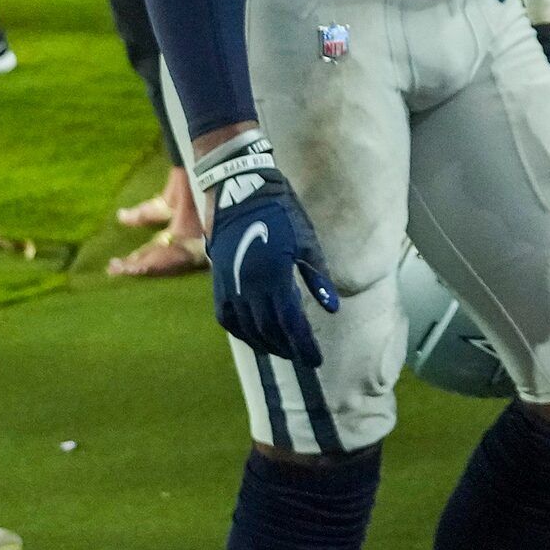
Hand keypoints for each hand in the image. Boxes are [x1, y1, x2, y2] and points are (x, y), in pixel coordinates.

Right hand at [192, 128, 338, 366]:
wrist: (240, 188)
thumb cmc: (280, 211)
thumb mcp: (306, 241)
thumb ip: (317, 276)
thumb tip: (332, 307)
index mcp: (274, 275)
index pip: (291, 323)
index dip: (303, 345)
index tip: (315, 361)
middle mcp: (249, 285)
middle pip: (269, 330)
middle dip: (288, 348)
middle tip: (303, 357)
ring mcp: (229, 284)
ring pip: (247, 328)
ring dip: (266, 343)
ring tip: (282, 350)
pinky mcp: (218, 280)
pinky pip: (227, 317)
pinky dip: (242, 331)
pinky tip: (254, 336)